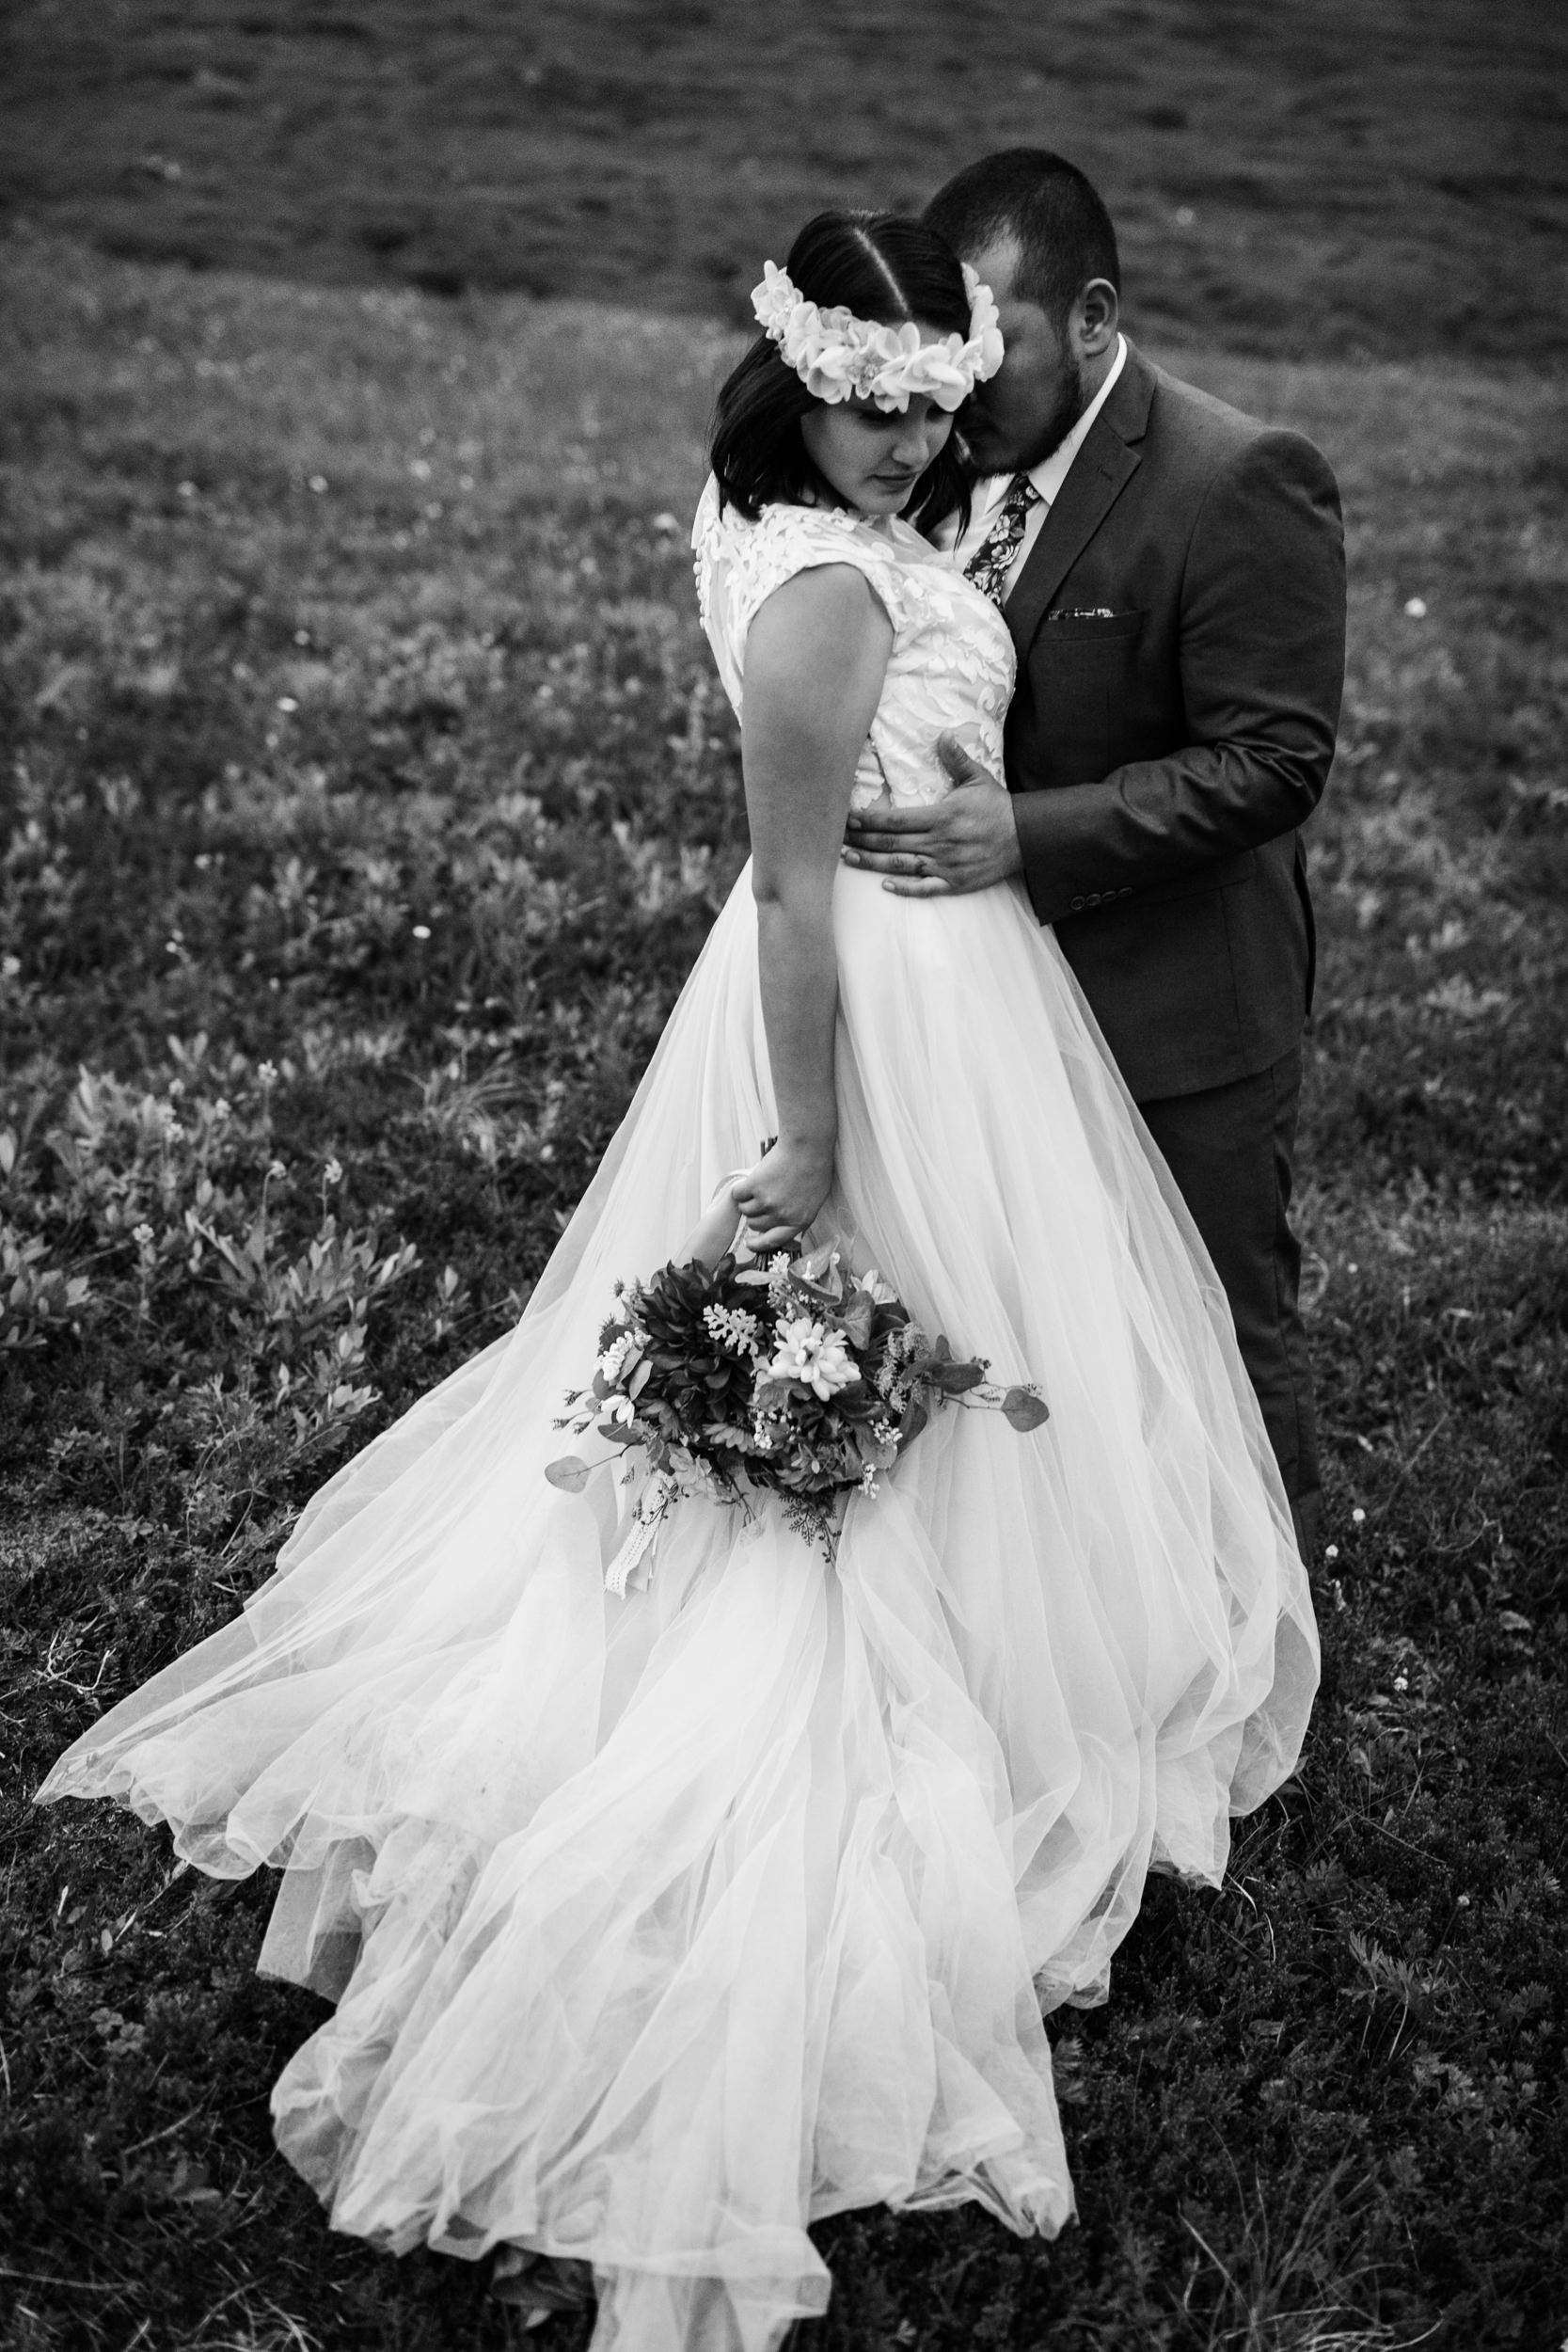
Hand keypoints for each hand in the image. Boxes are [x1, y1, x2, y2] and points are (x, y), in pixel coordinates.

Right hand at [730, 1136, 833, 1252]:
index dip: (758, 1244)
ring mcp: (766, 1201)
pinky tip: (751, 1180)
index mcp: (798, 1221)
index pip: (774, 1241)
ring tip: (759, 1186)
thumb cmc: (815, 1170)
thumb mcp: (814, 1201)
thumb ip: (797, 1217)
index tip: (749, 1242)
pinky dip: (740, 1189)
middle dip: (755, 1215)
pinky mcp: (754, 1186)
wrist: (808, 1146)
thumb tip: (779, 1227)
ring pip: (745, 1210)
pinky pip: (738, 1194)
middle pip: (755, 1225)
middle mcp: (781, 1215)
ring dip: (747, 1201)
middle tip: (760, 1200)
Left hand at [841, 733, 1022, 895]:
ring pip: (901, 866)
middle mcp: (939, 842)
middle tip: (835, 839)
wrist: (1027, 837)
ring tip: (849, 860)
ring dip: (873, 864)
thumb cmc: (999, 807)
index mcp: (941, 816)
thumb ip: (956, 759)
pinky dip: (905, 889)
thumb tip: (942, 735)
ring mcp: (946, 865)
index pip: (894, 820)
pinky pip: (925, 888)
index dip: (867, 821)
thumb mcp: (978, 779)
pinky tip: (885, 885)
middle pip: (891, 844)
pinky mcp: (955, 882)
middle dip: (861, 841)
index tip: (846, 818)